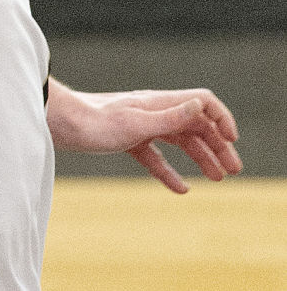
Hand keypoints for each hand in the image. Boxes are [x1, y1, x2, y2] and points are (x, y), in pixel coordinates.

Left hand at [47, 80, 241, 194]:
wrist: (56, 123)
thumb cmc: (92, 122)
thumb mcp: (135, 124)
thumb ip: (170, 118)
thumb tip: (202, 107)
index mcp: (159, 102)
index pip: (202, 102)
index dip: (222, 119)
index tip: (232, 142)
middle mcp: (153, 111)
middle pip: (195, 125)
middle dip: (217, 146)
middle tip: (233, 171)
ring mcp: (139, 125)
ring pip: (178, 141)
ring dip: (200, 158)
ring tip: (217, 179)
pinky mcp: (125, 140)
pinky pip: (154, 156)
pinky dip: (170, 170)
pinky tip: (181, 188)